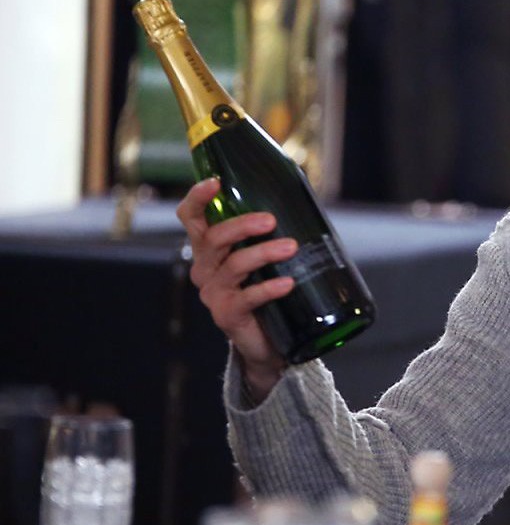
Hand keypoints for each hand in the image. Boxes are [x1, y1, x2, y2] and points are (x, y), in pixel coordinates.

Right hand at [176, 178, 294, 398]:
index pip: (191, 218)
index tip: (216, 182)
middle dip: (242, 225)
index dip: (197, 197)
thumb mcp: (264, 259)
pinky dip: (269, 288)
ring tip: (291, 247)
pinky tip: (288, 283)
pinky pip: (248, 297)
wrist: (268, 342)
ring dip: (264, 253)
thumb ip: (270, 233)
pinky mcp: (227, 315)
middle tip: (271, 220)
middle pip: (214, 238)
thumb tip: (303, 200)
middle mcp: (205, 268)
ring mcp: (213, 293)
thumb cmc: (267, 291)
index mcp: (209, 249)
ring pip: (234, 265)